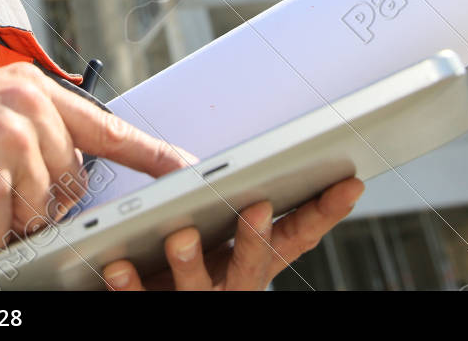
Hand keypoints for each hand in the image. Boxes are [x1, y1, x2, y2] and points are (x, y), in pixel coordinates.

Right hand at [0, 62, 192, 257]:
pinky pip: (0, 239)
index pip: (105, 127)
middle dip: (25, 203)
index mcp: (26, 88)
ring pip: (34, 217)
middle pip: (67, 187)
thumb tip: (67, 170)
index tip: (188, 168)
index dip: (150, 154)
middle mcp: (26, 111)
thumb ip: (26, 127)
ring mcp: (10, 147)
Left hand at [101, 177, 364, 290]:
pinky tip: (118, 264)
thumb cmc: (194, 265)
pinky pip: (141, 300)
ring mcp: (196, 303)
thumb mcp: (230, 239)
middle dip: (255, 239)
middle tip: (257, 207)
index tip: (349, 182)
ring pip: (197, 290)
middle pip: (252, 268)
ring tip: (179, 236)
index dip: (325, 212)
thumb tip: (262, 158)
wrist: (163, 307)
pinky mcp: (154, 310)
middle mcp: (232, 287)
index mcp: (255, 263)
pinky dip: (130, 284)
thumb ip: (246, 209)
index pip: (298, 237)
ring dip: (190, 263)